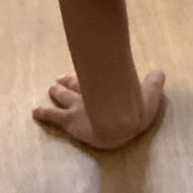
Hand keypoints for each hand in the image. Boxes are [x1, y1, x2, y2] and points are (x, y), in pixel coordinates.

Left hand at [33, 70, 165, 149]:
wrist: (117, 124)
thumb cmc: (134, 111)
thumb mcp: (152, 94)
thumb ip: (154, 83)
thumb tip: (158, 73)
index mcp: (108, 87)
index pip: (97, 77)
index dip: (90, 74)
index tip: (84, 68)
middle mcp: (91, 92)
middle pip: (77, 84)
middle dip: (69, 81)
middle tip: (61, 78)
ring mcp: (78, 106)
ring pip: (64, 96)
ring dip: (57, 92)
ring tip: (52, 88)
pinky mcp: (69, 121)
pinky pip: (53, 116)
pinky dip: (43, 113)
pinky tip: (34, 112)